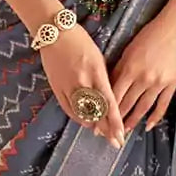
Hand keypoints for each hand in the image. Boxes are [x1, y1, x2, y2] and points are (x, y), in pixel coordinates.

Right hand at [40, 26, 125, 148]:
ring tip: (102, 135)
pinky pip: (68, 108)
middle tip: (115, 143)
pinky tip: (86, 123)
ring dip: (93, 126)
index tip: (121, 135)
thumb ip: (104, 78)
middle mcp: (82, 81)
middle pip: (96, 112)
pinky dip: (78, 117)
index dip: (115, 121)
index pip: (108, 102)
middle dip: (107, 130)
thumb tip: (109, 99)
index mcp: (96, 72)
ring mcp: (67, 86)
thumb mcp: (98, 57)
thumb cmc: (80, 41)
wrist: (54, 32)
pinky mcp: (56, 87)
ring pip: (81, 113)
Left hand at [111, 0, 175, 133]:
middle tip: (106, 134)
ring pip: (142, 108)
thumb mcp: (128, 51)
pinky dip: (155, 117)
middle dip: (115, 120)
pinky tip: (148, 126)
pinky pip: (162, 105)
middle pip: (126, 104)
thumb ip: (118, 70)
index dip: (104, 110)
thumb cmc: (148, 36)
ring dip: (132, 121)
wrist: (174, 29)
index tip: (96, 122)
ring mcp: (158, 83)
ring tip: (124, 132)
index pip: (113, 95)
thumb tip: (108, 88)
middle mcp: (143, 78)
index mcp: (129, 68)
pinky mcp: (171, 84)